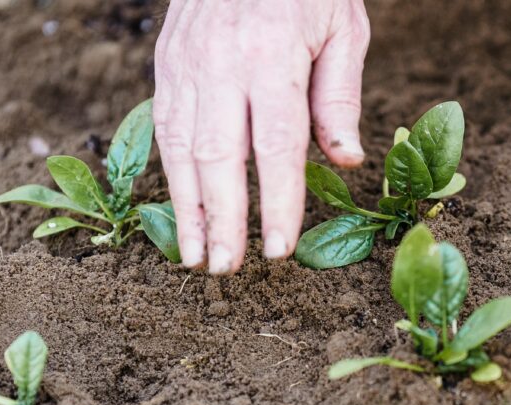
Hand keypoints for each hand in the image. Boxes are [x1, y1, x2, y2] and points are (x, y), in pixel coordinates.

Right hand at [153, 0, 370, 273]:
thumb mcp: (343, 29)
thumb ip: (339, 98)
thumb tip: (347, 163)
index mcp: (271, 55)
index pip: (275, 146)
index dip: (276, 202)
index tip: (279, 250)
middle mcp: (221, 62)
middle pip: (218, 156)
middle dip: (224, 220)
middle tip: (229, 270)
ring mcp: (185, 62)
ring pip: (180, 147)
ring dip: (187, 208)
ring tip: (196, 258)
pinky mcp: (166, 61)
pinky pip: (164, 126)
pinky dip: (170, 174)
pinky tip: (181, 211)